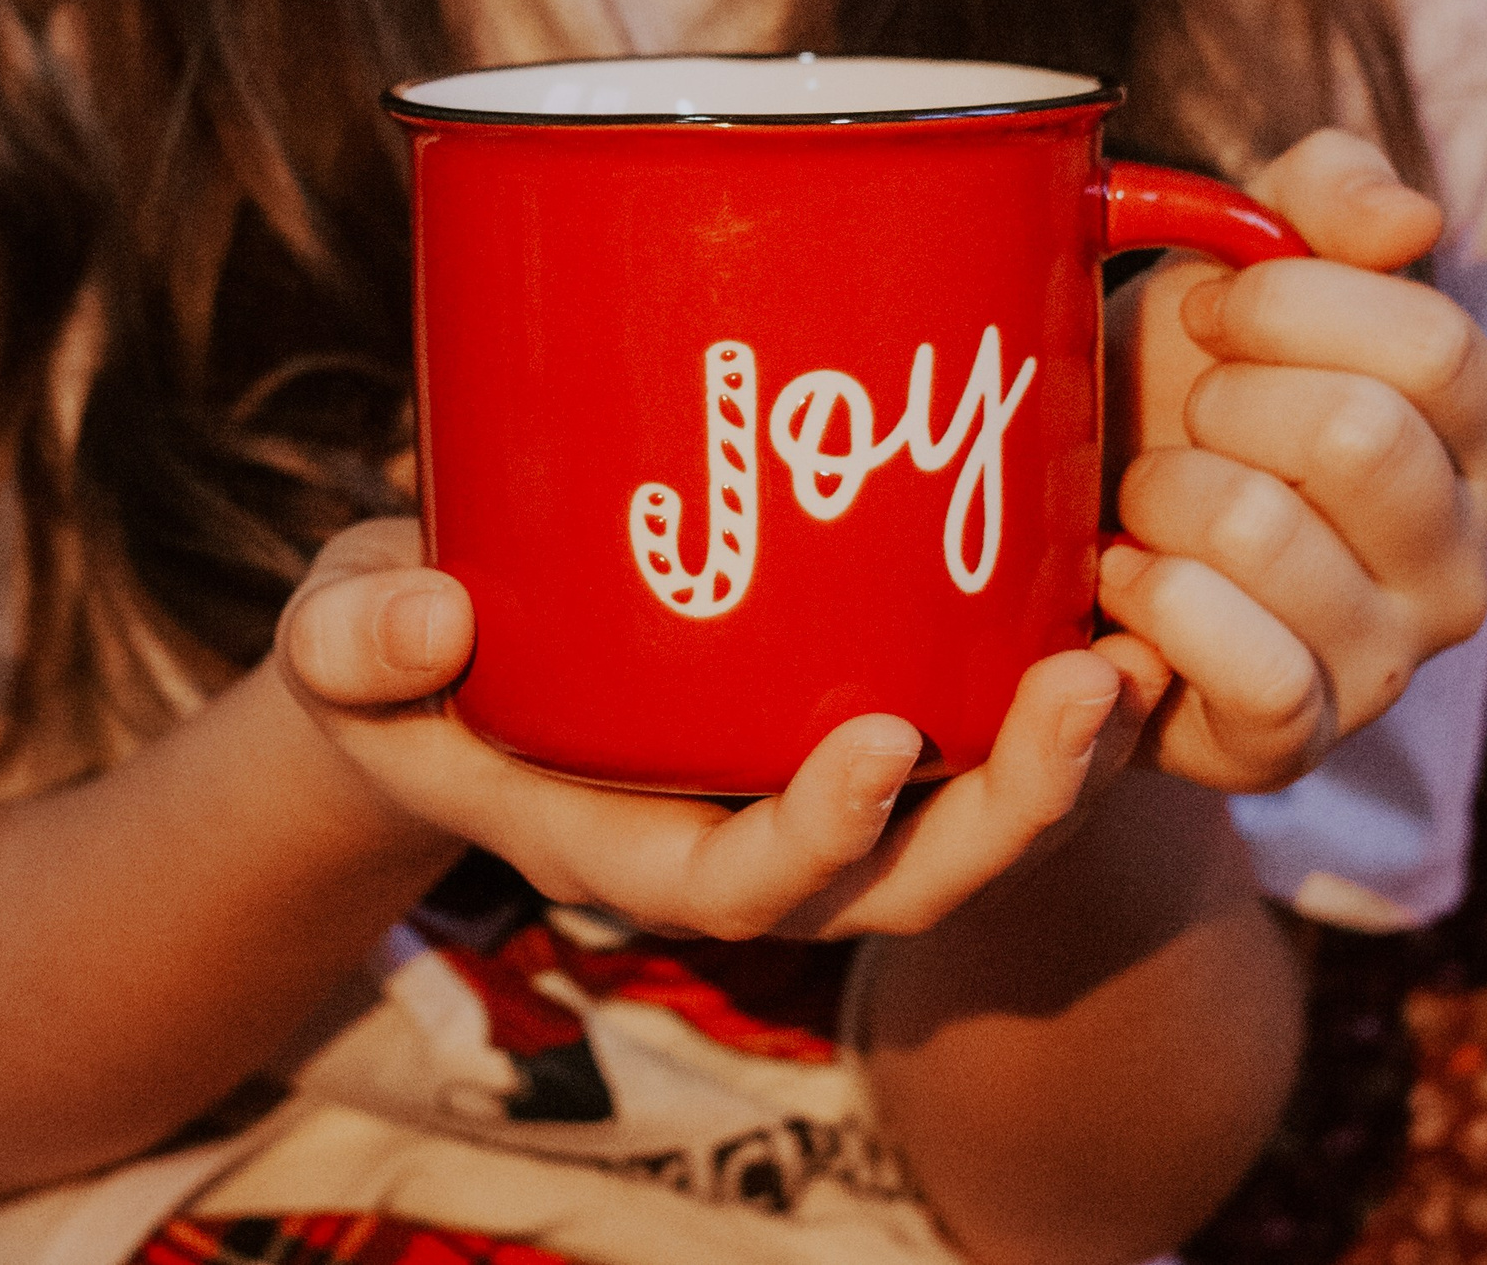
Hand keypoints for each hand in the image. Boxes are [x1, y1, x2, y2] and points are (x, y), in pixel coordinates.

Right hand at [278, 519, 1167, 941]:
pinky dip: (1052, 696)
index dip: (817, 839)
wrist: (450, 658)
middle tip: (1085, 687)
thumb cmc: (404, 658)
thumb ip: (361, 640)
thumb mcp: (347, 642)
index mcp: (627, 846)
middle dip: (1008, 809)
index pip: (739, 888)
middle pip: (906, 881)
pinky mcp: (858, 716)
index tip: (873, 742)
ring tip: (1139, 652)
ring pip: (970, 821)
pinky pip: (975, 738)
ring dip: (1066, 758)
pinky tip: (1118, 597)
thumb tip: (425, 614)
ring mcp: (813, 788)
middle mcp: (745, 841)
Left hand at [1100, 129, 1486, 791]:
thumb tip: (1410, 220)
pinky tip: (1123, 581)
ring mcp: (1386, 662)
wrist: (1061, 546)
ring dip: (1162, 497)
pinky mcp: (1297, 745)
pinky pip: (1246, 663)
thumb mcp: (1233, 271)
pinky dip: (1152, 601)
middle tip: (1177, 422)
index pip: (1433, 346)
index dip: (1289, 306)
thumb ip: (1320, 200)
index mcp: (1471, 436)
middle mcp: (1459, 558)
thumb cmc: (1163, 397)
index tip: (1209, 314)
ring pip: (1267, 531)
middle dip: (1221, 403)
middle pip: (1359, 434)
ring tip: (1140, 505)